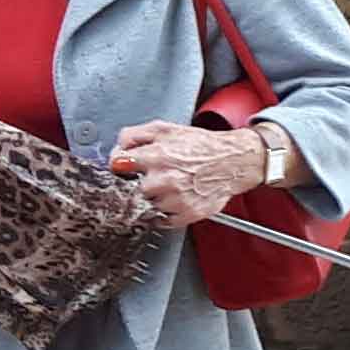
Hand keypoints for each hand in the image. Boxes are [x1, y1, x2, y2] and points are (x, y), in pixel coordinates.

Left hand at [110, 118, 271, 226]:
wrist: (233, 161)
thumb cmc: (201, 145)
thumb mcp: (164, 129)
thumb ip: (133, 135)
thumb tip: (116, 150)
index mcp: (157, 156)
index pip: (118, 165)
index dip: (119, 166)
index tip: (124, 168)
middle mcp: (165, 179)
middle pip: (133, 188)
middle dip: (141, 182)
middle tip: (155, 176)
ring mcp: (176, 199)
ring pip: (148, 204)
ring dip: (155, 197)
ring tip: (171, 185)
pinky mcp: (187, 214)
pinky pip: (162, 220)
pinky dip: (165, 211)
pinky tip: (175, 198)